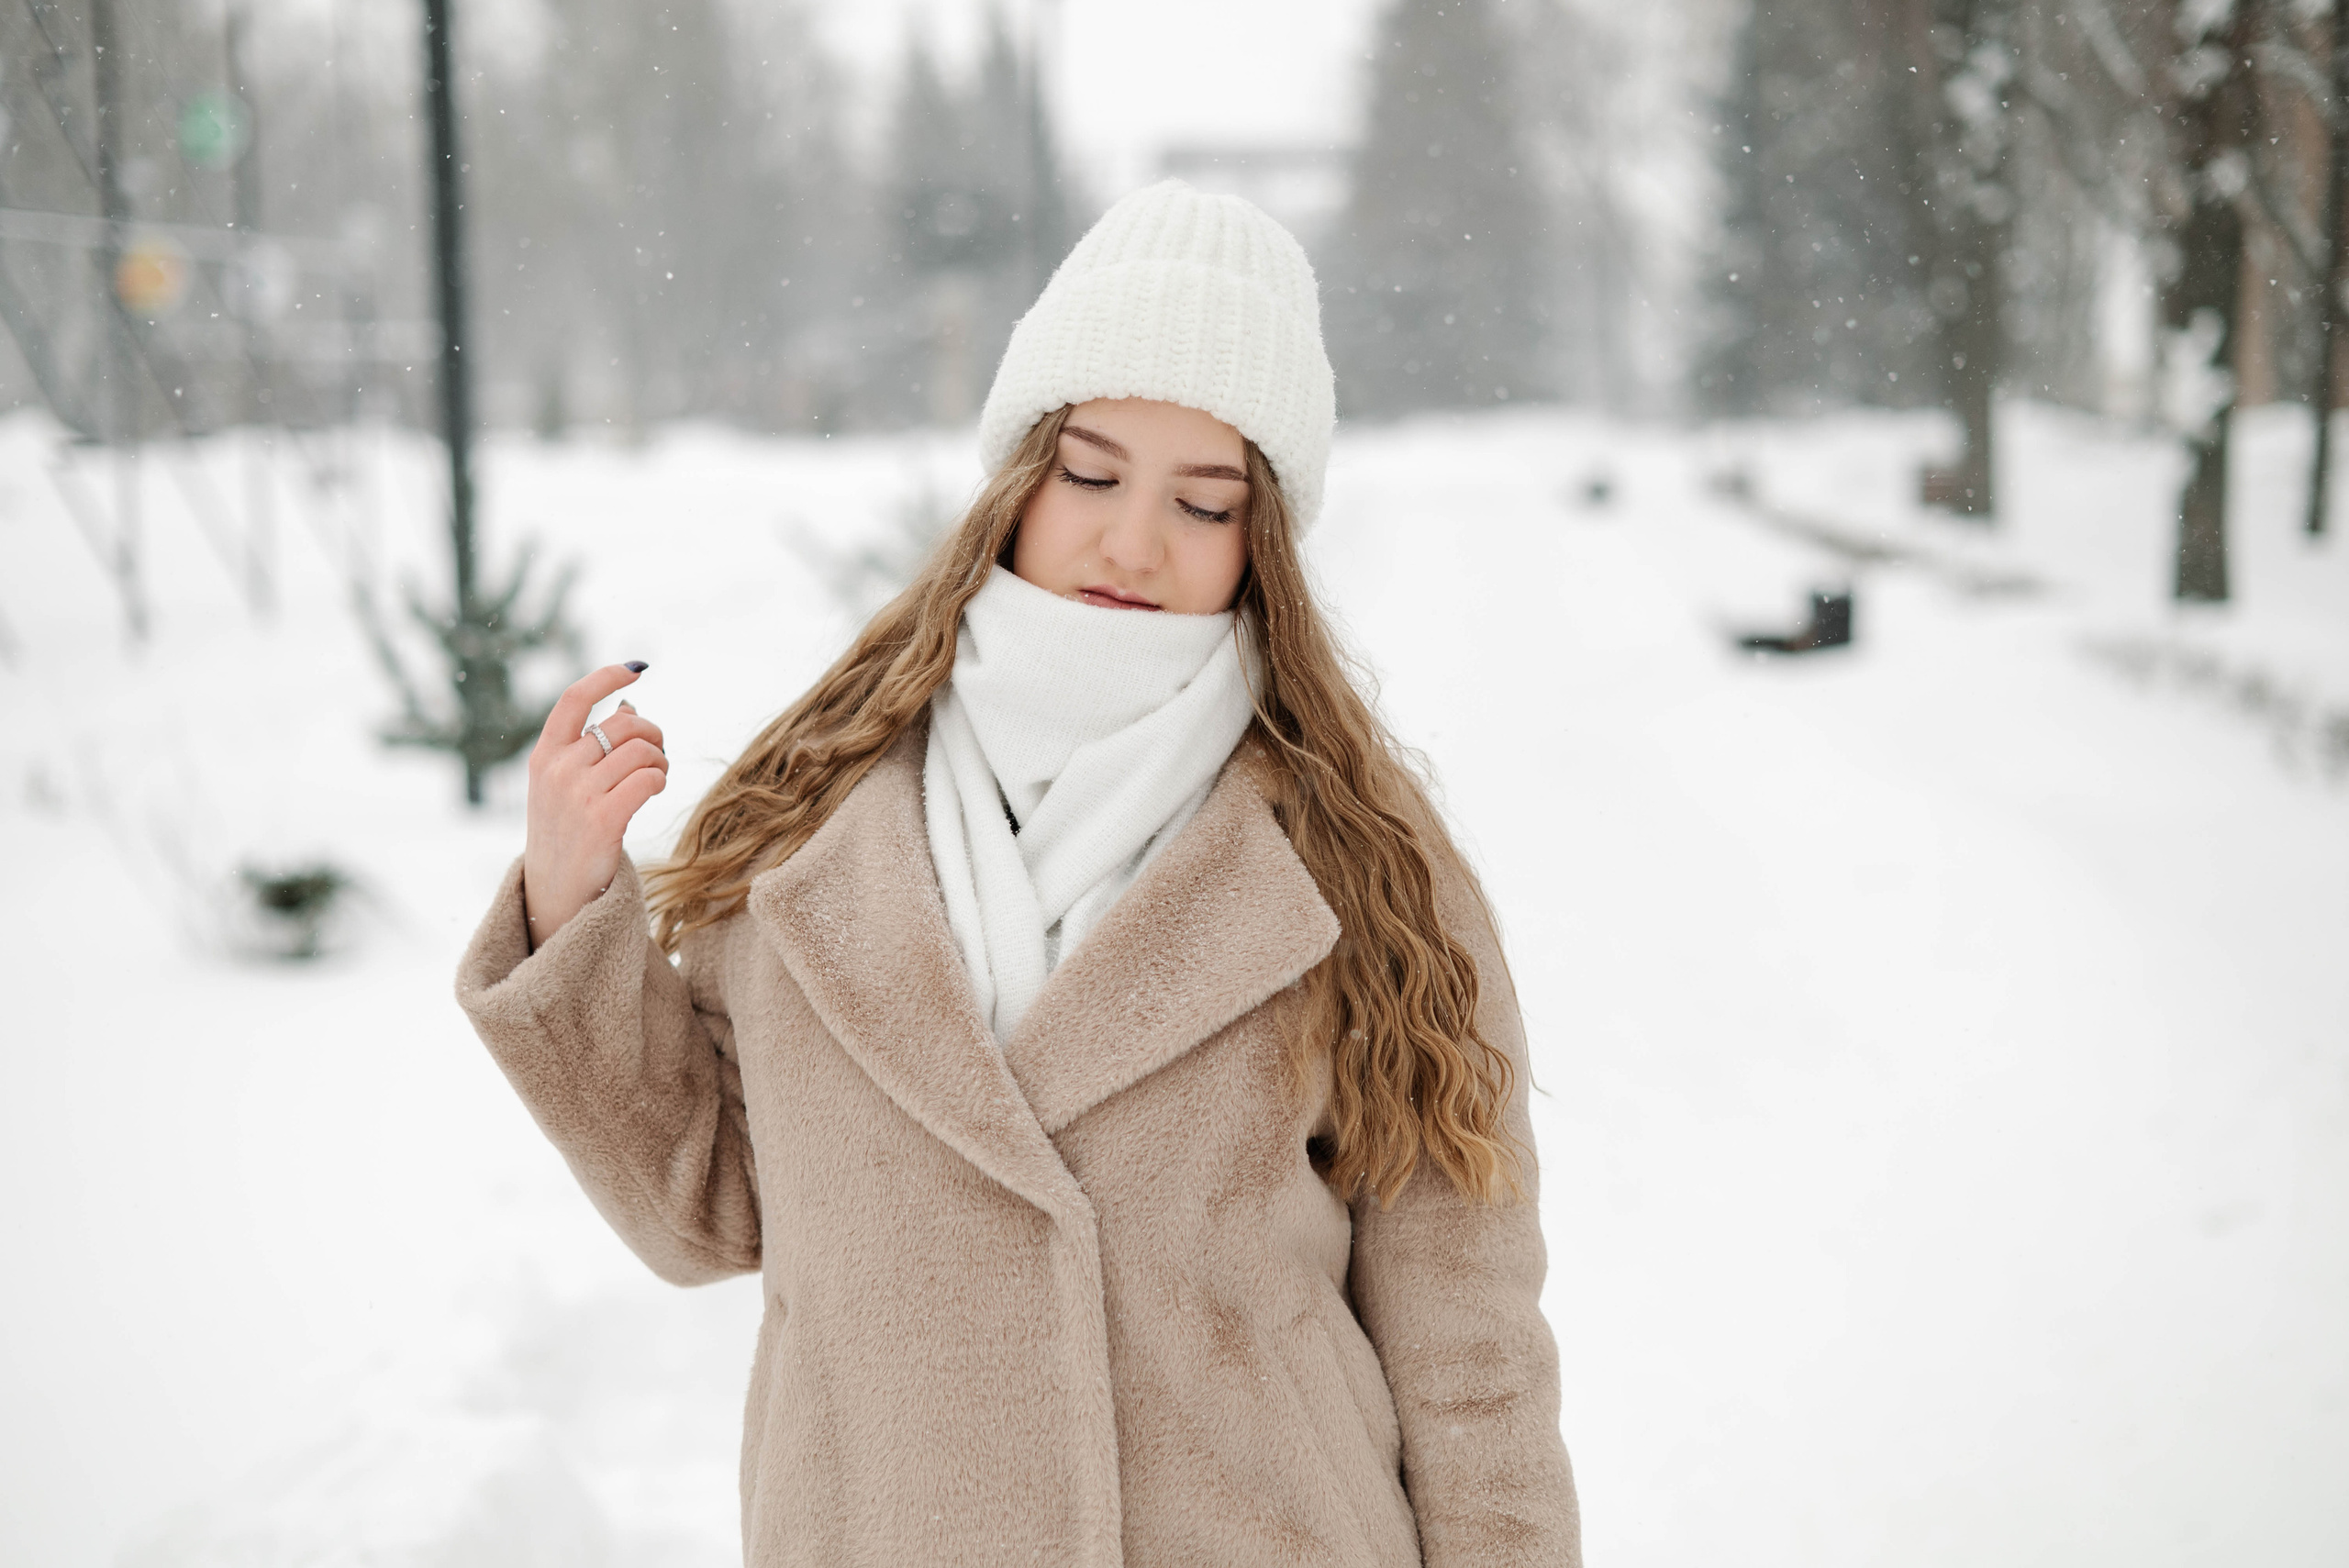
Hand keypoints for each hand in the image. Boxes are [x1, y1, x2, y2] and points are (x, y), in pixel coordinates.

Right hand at [522, 663, 667, 947]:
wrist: (555, 892)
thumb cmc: (566, 831)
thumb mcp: (563, 785)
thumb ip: (587, 748)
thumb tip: (627, 706)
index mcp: (543, 756)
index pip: (573, 699)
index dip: (606, 677)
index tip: (635, 669)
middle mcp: (557, 770)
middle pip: (623, 725)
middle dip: (651, 734)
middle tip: (655, 757)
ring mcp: (578, 795)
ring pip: (641, 750)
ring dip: (660, 761)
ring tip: (655, 777)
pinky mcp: (602, 820)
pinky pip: (648, 779)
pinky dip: (659, 780)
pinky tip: (653, 789)